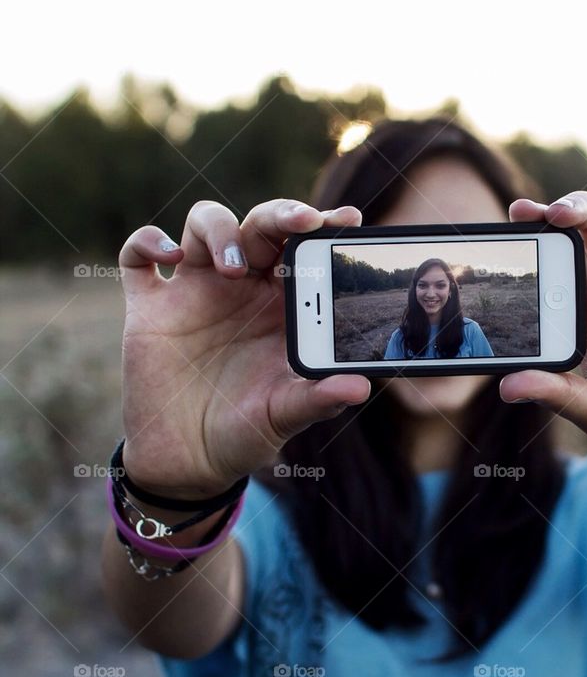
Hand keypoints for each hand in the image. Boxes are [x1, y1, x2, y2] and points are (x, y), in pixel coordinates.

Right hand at [118, 199, 370, 497]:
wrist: (187, 462)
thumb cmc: (245, 433)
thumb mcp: (282, 417)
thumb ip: (316, 399)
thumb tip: (358, 387)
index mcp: (280, 305)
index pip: (303, 249)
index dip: (323, 227)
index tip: (345, 219)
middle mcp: (239, 288)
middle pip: (259, 226)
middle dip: (280, 215)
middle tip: (300, 222)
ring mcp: (192, 292)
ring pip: (204, 224)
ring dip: (220, 230)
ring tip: (234, 267)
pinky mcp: (149, 308)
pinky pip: (138, 257)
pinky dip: (147, 242)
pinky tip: (168, 256)